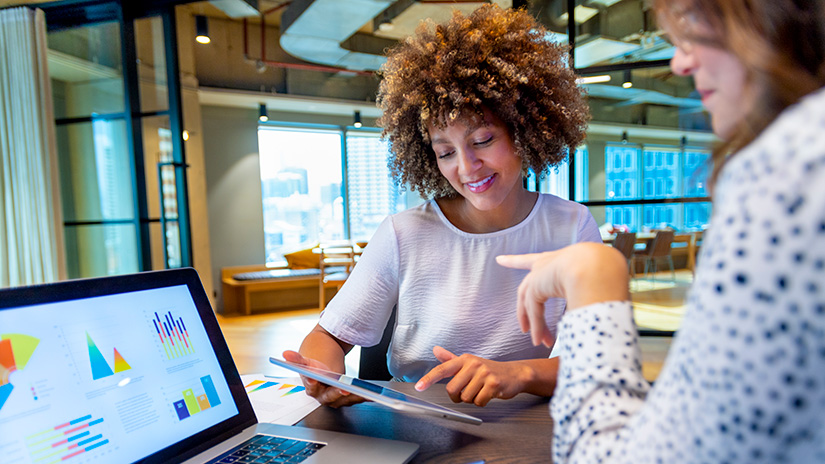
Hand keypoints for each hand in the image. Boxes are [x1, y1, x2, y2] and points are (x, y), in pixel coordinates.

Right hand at [282, 350, 365, 407]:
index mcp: (311, 388)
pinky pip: (353, 399)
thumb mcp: (307, 359)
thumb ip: (296, 358)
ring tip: (364, 392)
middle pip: (330, 396)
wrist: (322, 366)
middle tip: (345, 388)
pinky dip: (362, 397)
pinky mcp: (344, 398)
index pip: (312, 388)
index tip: (316, 379)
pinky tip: (371, 394)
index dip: (314, 384)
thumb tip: (285, 353)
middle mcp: (322, 396)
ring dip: (354, 397)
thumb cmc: (314, 364)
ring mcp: (334, 399)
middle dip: (338, 393)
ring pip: (344, 400)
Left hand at [414, 346, 531, 406]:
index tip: (418, 387)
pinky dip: (482, 402)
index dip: (429, 379)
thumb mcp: (469, 363)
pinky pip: (479, 402)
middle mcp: (473, 364)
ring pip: (466, 398)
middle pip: (452, 389)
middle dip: (458, 396)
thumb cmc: (489, 370)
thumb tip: (435, 350)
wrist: (514, 374)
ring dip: (472, 399)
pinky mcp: (494, 384)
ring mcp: (484, 373)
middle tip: (467, 392)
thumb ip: (451, 359)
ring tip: (481, 390)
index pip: (442, 369)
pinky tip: (488, 394)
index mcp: (464, 359)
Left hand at [496, 242, 629, 346]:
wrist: (598, 265)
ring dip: (535, 324)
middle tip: (524, 327)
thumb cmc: (603, 270)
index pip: (532, 260)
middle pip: (526, 287)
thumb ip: (586, 293)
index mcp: (559, 258)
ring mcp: (538, 275)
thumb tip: (593, 308)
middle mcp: (545, 264)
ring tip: (540, 343)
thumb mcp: (593, 281)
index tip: (499, 259)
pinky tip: (540, 341)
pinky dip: (538, 327)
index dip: (515, 261)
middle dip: (524, 310)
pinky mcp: (535, 287)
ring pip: (530, 303)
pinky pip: (534, 311)